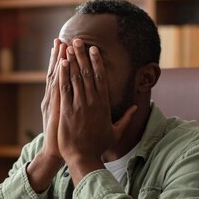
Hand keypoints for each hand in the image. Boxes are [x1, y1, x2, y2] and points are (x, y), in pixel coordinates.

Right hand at [40, 38, 64, 159]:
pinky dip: (61, 75)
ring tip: (60, 44)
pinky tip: (62, 63)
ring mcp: (56, 102)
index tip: (65, 47)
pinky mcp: (59, 108)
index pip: (61, 76)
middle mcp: (55, 99)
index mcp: (59, 100)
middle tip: (60, 39)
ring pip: (58, 77)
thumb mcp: (69, 123)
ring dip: (60, 60)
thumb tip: (83, 103)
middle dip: (59, 56)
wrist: (57, 153)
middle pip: (58, 73)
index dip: (64, 62)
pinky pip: (60, 89)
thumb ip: (75, 111)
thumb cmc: (66, 140)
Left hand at [58, 39, 136, 183]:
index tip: (94, 49)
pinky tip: (61, 63)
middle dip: (82, 55)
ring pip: (76, 77)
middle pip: (87, 73)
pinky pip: (65, 88)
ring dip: (72, 60)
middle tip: (78, 40)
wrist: (83, 157)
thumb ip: (127, 118)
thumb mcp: (116, 132)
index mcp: (103, 105)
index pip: (101, 78)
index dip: (97, 62)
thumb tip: (138, 107)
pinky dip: (63, 74)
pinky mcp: (67, 110)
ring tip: (68, 46)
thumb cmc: (99, 146)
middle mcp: (92, 101)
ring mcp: (79, 105)